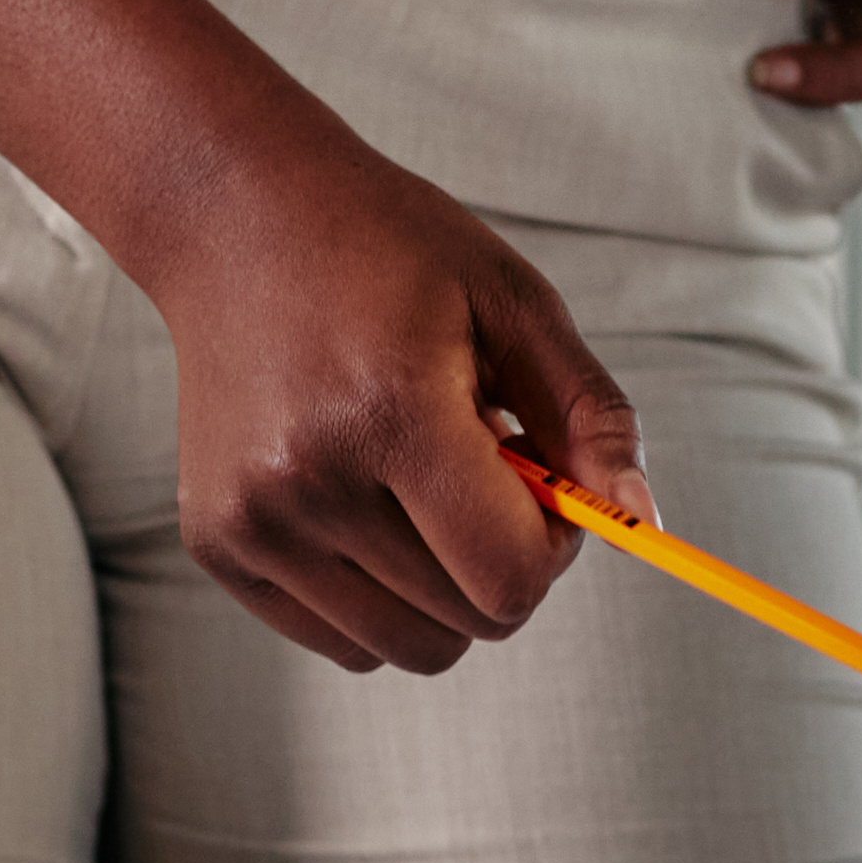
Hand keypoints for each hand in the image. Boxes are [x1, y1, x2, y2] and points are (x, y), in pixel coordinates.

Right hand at [138, 130, 639, 680]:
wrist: (233, 214)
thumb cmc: (389, 247)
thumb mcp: (512, 300)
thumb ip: (588, 416)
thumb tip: (645, 523)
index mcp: (391, 412)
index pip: (509, 580)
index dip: (553, 547)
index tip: (537, 477)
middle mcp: (307, 480)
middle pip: (465, 624)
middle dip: (499, 559)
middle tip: (477, 461)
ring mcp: (251, 522)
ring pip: (405, 648)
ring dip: (439, 585)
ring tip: (415, 476)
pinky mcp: (216, 545)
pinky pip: (339, 640)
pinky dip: (376, 594)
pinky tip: (360, 495)